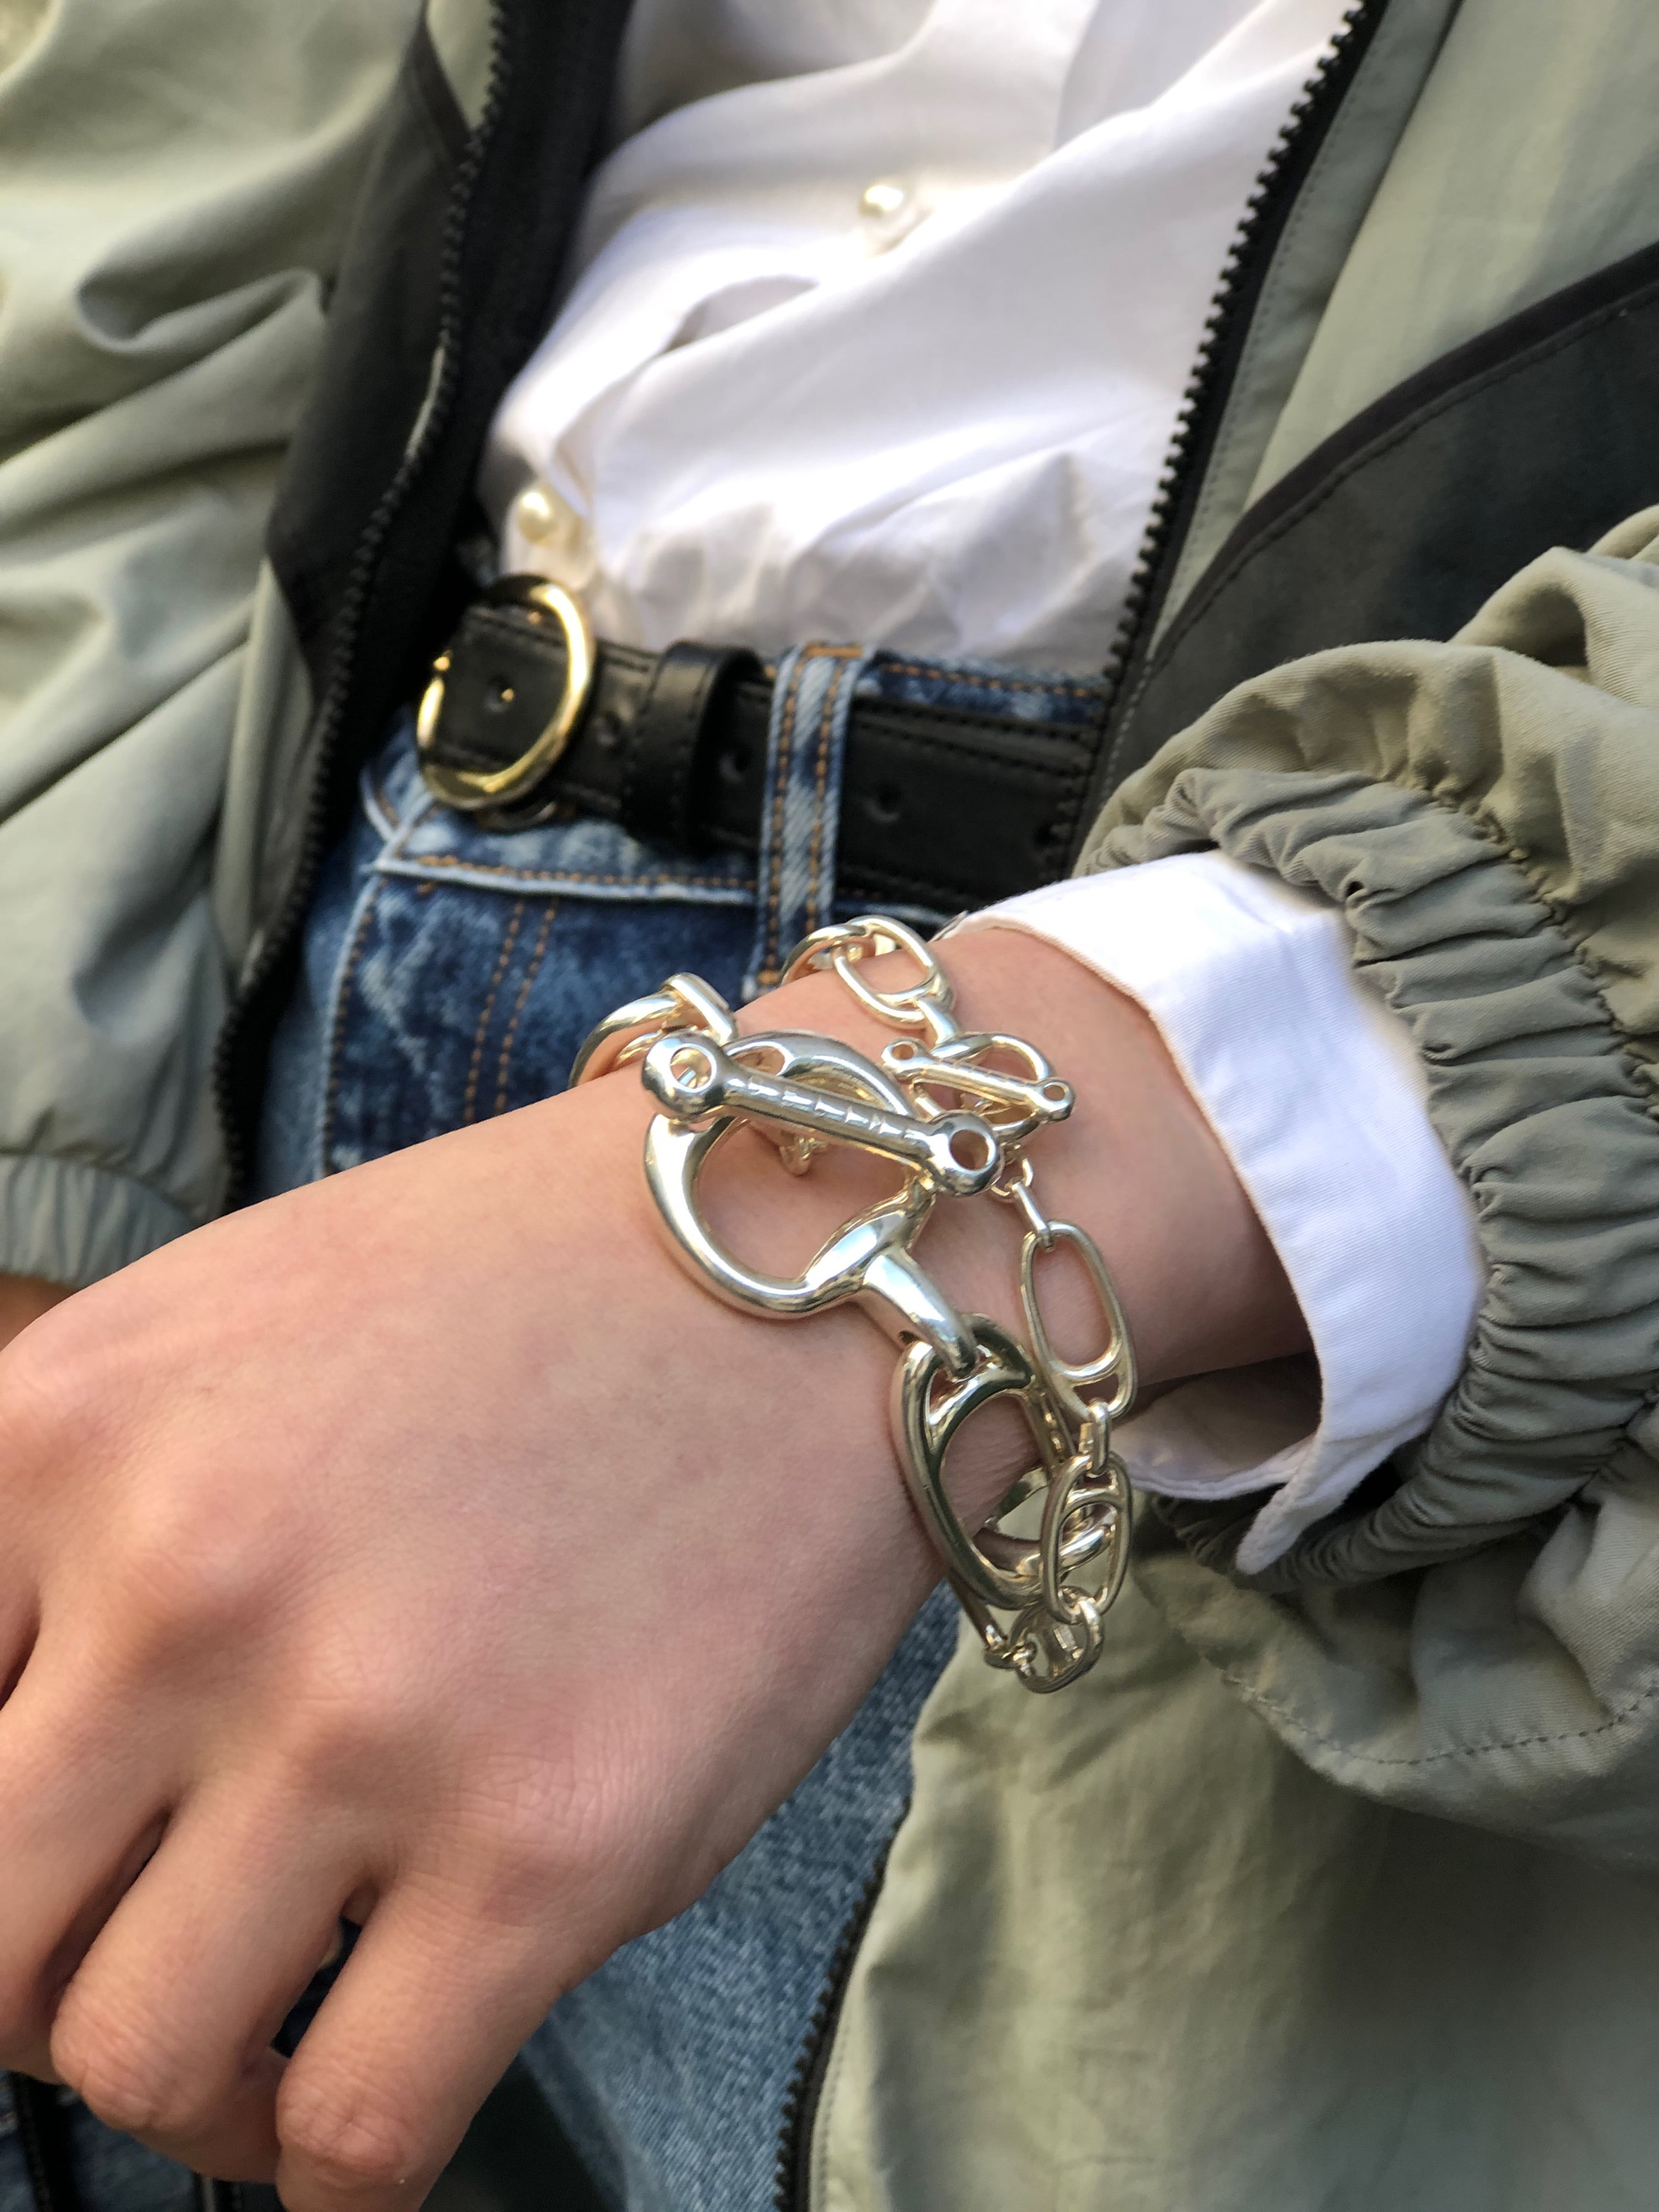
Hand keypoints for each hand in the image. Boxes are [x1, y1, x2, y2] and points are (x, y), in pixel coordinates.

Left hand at [0, 930, 1301, 2207]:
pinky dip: (329, 2161)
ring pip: (130, 2065)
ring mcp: (369, 1721)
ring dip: (187, 2082)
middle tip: (149, 1947)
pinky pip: (349, 2134)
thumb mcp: (228, 1325)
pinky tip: (373, 2077)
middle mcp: (185, 1582)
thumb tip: (15, 1737)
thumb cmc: (527, 1288)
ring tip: (275, 2028)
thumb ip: (70, 1524)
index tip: (66, 1850)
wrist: (821, 1257)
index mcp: (67, 1430)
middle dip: (40, 1980)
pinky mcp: (553, 1847)